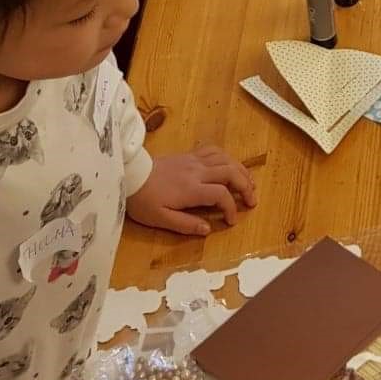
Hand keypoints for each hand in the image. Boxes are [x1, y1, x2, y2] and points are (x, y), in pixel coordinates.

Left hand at [127, 143, 256, 236]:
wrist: (129, 174)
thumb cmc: (143, 199)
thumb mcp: (160, 219)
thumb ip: (185, 224)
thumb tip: (207, 229)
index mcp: (191, 189)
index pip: (221, 195)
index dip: (231, 208)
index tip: (231, 221)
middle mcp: (197, 171)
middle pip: (231, 172)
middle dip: (246, 186)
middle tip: (252, 201)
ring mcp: (194, 160)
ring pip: (226, 159)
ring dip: (241, 170)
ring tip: (248, 183)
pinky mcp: (189, 154)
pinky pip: (214, 150)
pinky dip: (227, 157)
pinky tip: (229, 166)